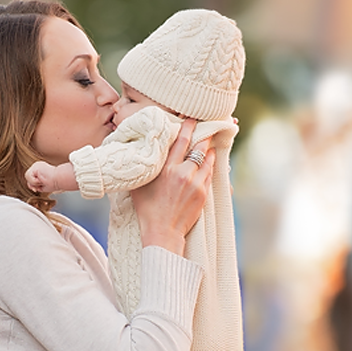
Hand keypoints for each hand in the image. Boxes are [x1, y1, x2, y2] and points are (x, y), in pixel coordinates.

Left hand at [25, 161, 54, 193]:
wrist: (60, 180)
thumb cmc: (56, 183)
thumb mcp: (43, 186)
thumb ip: (35, 185)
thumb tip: (31, 187)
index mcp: (41, 170)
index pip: (32, 178)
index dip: (33, 185)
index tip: (38, 189)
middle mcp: (38, 166)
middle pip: (28, 178)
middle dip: (33, 184)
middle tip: (43, 184)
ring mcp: (36, 165)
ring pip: (27, 177)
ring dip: (35, 182)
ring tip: (43, 181)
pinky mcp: (35, 166)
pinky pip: (29, 176)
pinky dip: (34, 181)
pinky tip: (42, 179)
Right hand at [129, 115, 211, 253]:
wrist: (163, 231)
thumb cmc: (147, 209)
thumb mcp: (140, 185)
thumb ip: (144, 167)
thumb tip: (141, 153)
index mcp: (167, 169)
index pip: (181, 142)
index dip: (188, 128)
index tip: (191, 119)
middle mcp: (183, 173)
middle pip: (199, 148)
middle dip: (204, 136)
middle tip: (207, 127)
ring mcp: (196, 183)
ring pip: (207, 160)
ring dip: (209, 150)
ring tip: (210, 143)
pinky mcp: (204, 193)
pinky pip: (210, 174)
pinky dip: (210, 165)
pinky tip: (211, 161)